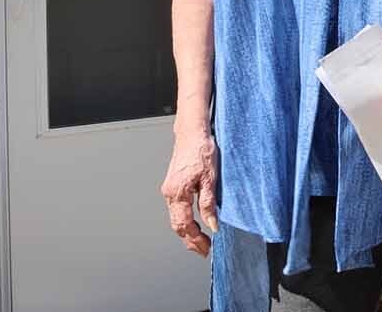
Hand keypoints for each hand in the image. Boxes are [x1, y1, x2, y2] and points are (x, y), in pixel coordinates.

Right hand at [160, 127, 218, 255]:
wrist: (192, 132)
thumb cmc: (200, 149)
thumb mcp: (210, 178)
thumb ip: (208, 203)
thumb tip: (212, 224)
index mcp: (178, 193)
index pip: (185, 225)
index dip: (195, 240)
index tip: (206, 248)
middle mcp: (170, 193)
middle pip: (177, 225)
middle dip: (190, 240)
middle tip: (204, 250)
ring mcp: (170, 189)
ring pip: (176, 218)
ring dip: (187, 232)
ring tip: (200, 241)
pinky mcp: (173, 185)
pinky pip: (177, 209)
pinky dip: (185, 220)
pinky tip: (195, 223)